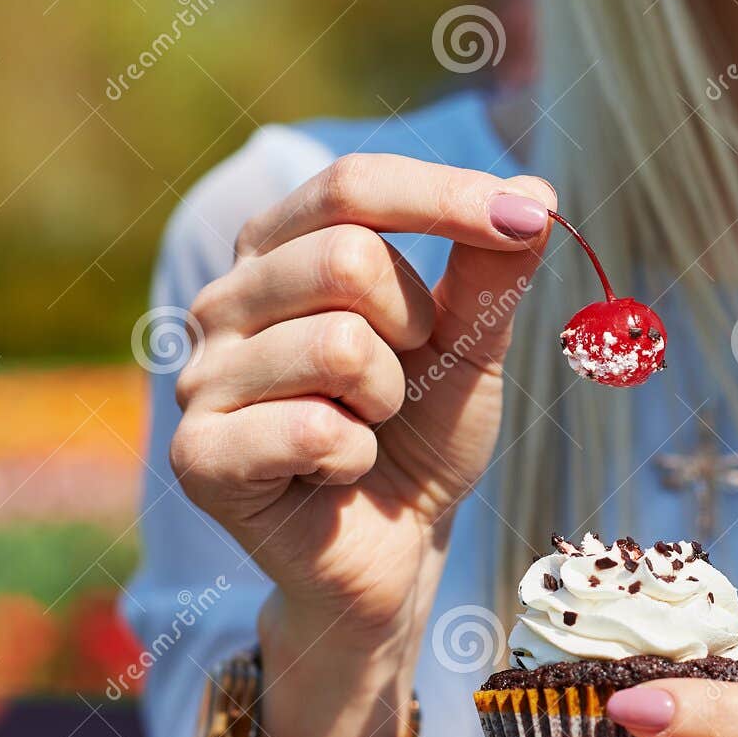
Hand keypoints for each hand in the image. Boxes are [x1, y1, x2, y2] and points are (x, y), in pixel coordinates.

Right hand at [171, 154, 556, 635]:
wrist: (392, 551)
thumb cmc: (420, 438)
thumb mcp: (471, 347)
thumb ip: (493, 271)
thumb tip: (536, 186)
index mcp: (279, 252)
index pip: (352, 185)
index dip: (445, 195)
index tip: (529, 217)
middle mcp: (226, 300)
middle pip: (348, 255)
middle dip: (416, 326)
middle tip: (402, 380)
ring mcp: (202, 377)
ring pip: (338, 344)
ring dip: (387, 400)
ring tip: (366, 427)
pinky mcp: (201, 456)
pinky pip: (315, 429)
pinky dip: (354, 458)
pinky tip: (335, 474)